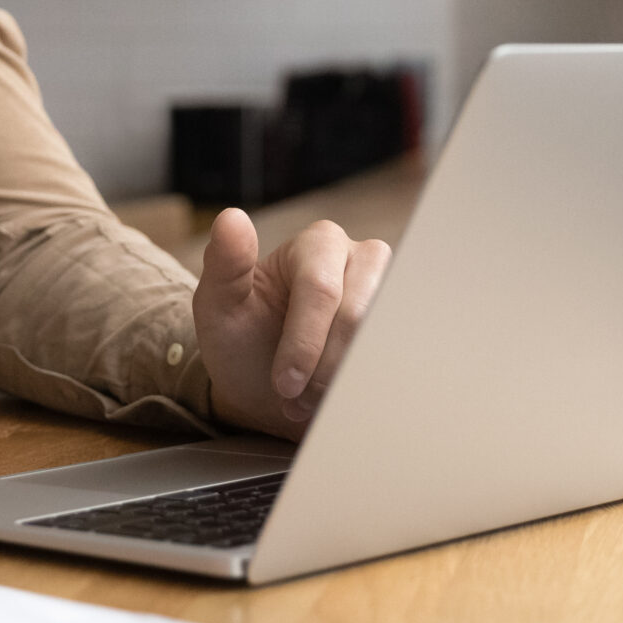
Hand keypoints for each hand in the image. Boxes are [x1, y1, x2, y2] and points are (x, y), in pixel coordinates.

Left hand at [193, 211, 393, 439]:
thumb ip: (224, 264)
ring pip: (384, 339)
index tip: (284, 384)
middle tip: (295, 401)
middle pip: (357, 315)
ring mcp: (390, 295)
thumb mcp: (219, 307)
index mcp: (318, 243)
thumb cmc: (241, 341)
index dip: (304, 342)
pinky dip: (370, 385)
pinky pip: (402, 359)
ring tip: (311, 404)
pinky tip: (342, 399)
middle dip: (323, 368)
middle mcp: (363, 259)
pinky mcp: (403, 330)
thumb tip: (230, 218)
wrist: (265, 391)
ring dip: (345, 381)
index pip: (321, 289)